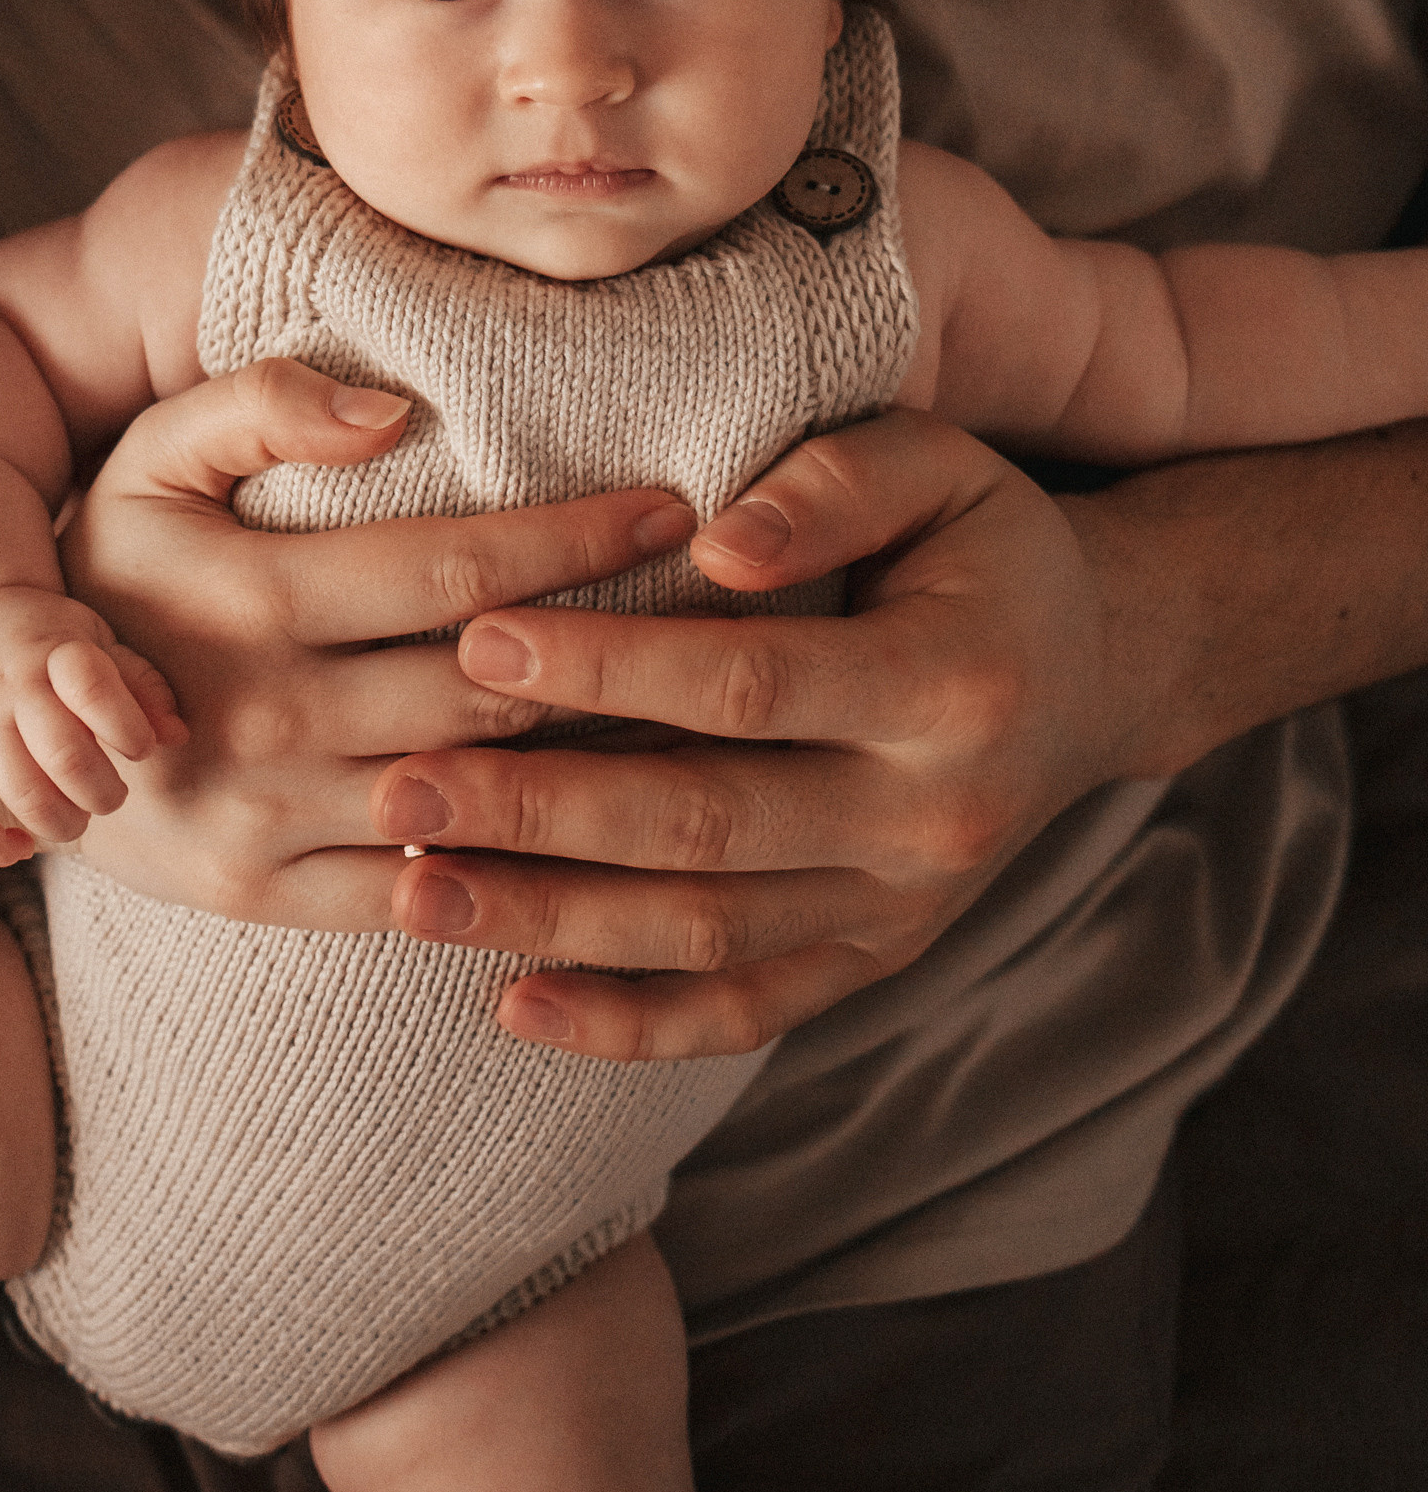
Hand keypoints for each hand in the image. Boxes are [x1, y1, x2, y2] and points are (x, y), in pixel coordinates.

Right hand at [0, 587, 186, 864]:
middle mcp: (12, 686)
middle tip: (110, 796)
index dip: (130, 731)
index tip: (138, 747)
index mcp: (58, 651)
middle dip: (103, 794)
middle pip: (65, 757)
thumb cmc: (46, 636)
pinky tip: (21, 846)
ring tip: (74, 818)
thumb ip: (141, 684)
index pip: (96, 691)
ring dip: (61, 823)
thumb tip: (177, 737)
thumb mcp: (96, 639)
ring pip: (20, 792)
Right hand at [62, 359, 699, 927]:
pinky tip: (609, 827)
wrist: (11, 725)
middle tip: (731, 615)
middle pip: (488, 690)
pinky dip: (523, 863)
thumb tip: (395, 410)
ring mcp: (266, 822)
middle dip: (617, 651)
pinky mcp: (269, 898)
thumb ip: (261, 403)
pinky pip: (428, 893)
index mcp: (249, 601)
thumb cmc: (115, 559)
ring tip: (701, 717)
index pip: (454, 569)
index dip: (576, 539)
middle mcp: (264, 719)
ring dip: (594, 763)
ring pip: (475, 797)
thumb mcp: (153, 455)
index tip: (675, 509)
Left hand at [369, 409, 1139, 1058]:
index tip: (478, 638)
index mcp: (951, 683)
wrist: (1096, 670)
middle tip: (396, 791)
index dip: (612, 666)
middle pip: (707, 829)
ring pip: (706, 936)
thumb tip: (716, 543)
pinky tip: (511, 1007)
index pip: (751, 684)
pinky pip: (744, 1011)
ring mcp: (901, 910)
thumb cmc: (981, 539)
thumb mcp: (938, 466)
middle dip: (539, 815)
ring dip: (550, 923)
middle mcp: (931, 819)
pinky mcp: (872, 963)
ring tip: (409, 897)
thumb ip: (830, 484)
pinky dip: (628, 1024)